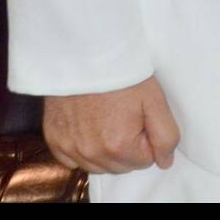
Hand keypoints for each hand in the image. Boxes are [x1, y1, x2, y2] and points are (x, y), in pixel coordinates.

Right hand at [43, 74, 180, 173]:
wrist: (86, 53)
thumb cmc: (123, 73)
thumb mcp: (155, 99)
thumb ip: (165, 135)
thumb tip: (165, 162)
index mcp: (118, 145)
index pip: (145, 160)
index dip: (147, 138)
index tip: (141, 116)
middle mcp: (91, 152)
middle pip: (121, 166)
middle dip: (129, 147)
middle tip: (126, 115)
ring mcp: (70, 148)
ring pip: (98, 166)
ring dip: (106, 150)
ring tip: (108, 119)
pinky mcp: (54, 140)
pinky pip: (73, 160)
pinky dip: (83, 149)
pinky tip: (89, 127)